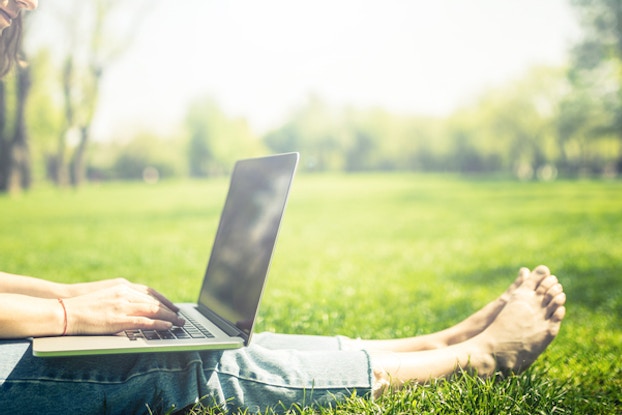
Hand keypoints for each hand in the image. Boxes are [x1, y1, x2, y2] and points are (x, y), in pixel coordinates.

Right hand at [62, 283, 184, 334]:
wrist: (65, 310)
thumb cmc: (83, 305)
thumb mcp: (106, 295)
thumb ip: (121, 297)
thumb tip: (133, 305)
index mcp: (123, 286)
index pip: (150, 292)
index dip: (164, 300)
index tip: (173, 306)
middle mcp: (126, 293)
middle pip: (155, 301)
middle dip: (170, 309)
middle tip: (181, 316)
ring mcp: (123, 306)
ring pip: (153, 310)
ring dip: (169, 317)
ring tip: (179, 323)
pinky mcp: (119, 319)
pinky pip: (145, 322)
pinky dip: (159, 324)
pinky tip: (168, 327)